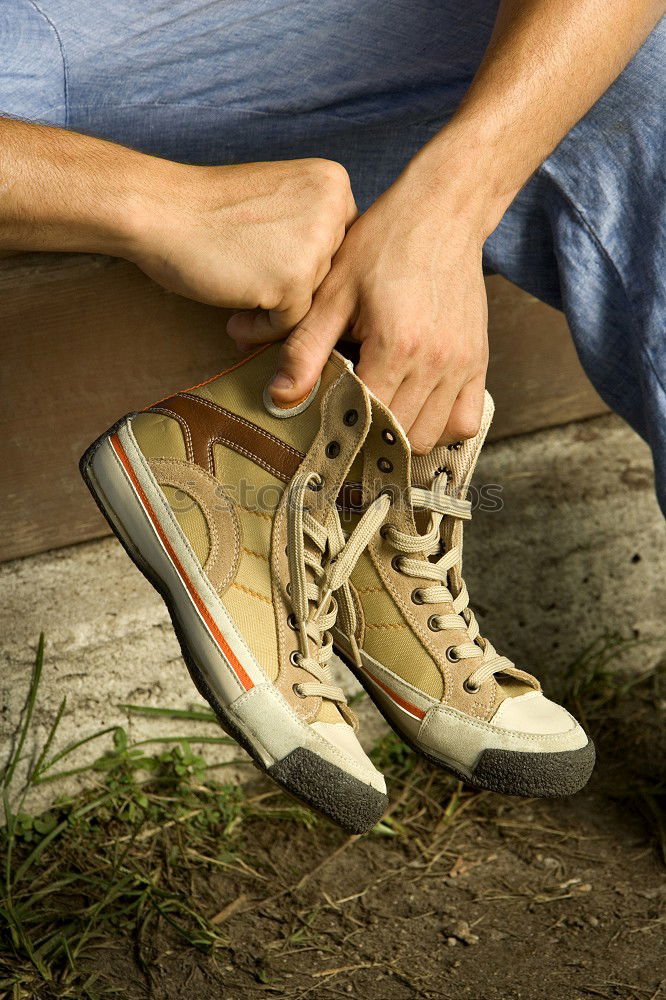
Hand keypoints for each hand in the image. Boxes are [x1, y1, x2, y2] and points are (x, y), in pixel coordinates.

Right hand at [131, 158, 356, 335]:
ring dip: (277, 313)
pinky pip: (291, 324)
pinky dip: (262, 330)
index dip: (310, 268)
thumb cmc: (207, 211)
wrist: (159, 211)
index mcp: (333, 183)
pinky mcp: (293, 281)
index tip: (276, 274)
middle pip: (331, 275)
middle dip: (294, 293)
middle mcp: (332, 210)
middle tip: (256, 298)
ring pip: (313, 301)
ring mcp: (315, 246)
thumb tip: (337, 282)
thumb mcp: (278, 201)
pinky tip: (235, 320)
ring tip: (239, 309)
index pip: (342, 245)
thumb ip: (311, 227)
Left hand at [227, 147, 490, 450]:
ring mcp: (462, 365)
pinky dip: (441, 426)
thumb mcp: (333, 291)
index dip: (340, 428)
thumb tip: (278, 395)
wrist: (442, 209)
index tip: (324, 420)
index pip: (366, 419)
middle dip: (368, 434)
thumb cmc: (384, 243)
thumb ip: (305, 348)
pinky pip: (464, 421)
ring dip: (402, 434)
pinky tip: (415, 405)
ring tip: (379, 409)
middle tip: (347, 414)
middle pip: (397, 437)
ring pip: (431, 437)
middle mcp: (436, 363)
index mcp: (396, 347)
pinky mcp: (479, 361)